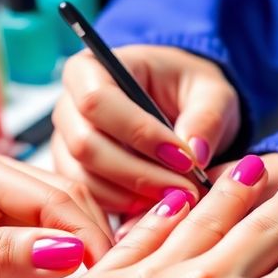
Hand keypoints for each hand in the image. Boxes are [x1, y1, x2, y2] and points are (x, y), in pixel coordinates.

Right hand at [52, 45, 239, 213]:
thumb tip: (195, 154)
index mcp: (91, 68)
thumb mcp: (211, 93)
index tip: (184, 157)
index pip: (97, 101)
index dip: (140, 133)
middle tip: (186, 190)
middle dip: (138, 174)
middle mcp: (68, 107)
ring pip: (86, 179)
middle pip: (86, 146)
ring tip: (179, 200)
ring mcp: (65, 145)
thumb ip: (206, 117)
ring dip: (134, 197)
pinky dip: (126, 209)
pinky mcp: (74, 176)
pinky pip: (90, 200)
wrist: (177, 105)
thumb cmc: (188, 89)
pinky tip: (160, 208)